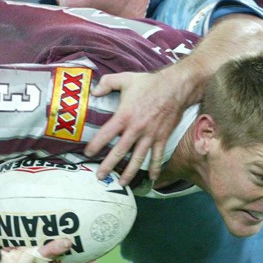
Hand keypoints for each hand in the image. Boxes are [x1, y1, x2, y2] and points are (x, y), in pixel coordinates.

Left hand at [85, 70, 187, 184]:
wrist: (175, 87)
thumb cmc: (149, 83)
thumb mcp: (125, 79)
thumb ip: (107, 84)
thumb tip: (94, 92)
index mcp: (124, 115)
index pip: (105, 134)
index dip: (95, 145)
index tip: (87, 153)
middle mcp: (136, 128)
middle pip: (120, 152)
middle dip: (108, 165)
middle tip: (100, 176)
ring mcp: (150, 135)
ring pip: (138, 158)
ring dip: (130, 172)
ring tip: (122, 183)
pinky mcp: (162, 137)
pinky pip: (157, 155)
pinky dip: (155, 168)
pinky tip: (152, 178)